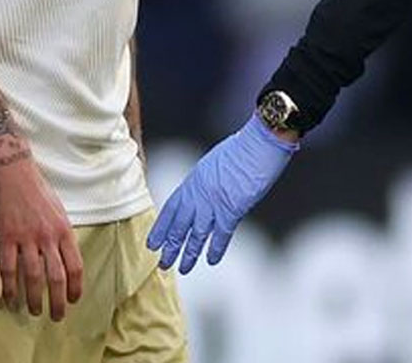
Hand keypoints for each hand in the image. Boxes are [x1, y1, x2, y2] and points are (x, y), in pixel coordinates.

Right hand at [0, 156, 82, 318]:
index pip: (75, 267)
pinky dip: (9, 287)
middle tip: (56, 316)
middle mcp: (48, 237)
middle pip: (56, 277)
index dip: (75, 288)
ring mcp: (26, 237)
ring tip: (34, 310)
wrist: (14, 172)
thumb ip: (62, 236)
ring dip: (34, 298)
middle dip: (58, 301)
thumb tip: (65, 259)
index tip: (73, 300)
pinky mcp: (6, 236)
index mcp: (64, 231)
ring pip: (33, 276)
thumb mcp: (59, 212)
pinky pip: (8, 268)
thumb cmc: (38, 190)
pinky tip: (10, 298)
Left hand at [147, 114, 296, 272]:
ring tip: (182, 268)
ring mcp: (213, 202)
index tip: (153, 242)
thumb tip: (205, 194)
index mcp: (193, 181)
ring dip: (189, 252)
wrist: (258, 144)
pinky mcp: (232, 209)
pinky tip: (210, 261)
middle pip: (180, 224)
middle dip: (170, 245)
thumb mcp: (214, 164)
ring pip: (196, 233)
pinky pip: (221, 234)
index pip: (172, 209)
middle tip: (162, 262)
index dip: (162, 228)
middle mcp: (198, 193)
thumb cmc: (241, 149)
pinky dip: (215, 248)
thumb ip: (206, 182)